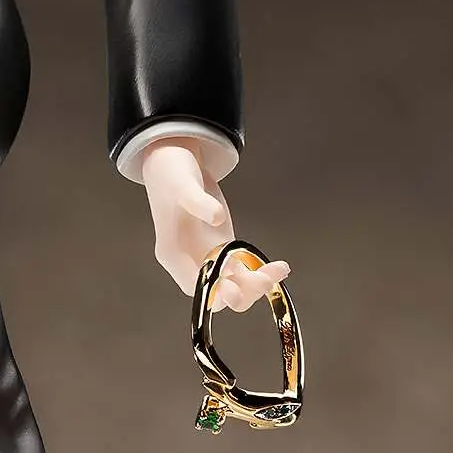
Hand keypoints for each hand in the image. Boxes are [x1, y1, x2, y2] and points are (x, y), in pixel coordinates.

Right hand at [141, 139, 289, 311]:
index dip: (214, 292)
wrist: (175, 160)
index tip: (233, 286)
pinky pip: (244, 269)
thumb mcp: (184, 185)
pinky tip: (280, 268)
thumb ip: (200, 203)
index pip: (195, 286)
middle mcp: (191, 261)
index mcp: (173, 254)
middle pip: (218, 292)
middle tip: (265, 279)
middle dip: (242, 291)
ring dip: (258, 283)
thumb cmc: (172, 173)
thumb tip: (217, 216)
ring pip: (235, 284)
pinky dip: (261, 271)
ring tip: (280, 270)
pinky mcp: (223, 247)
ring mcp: (209, 255)